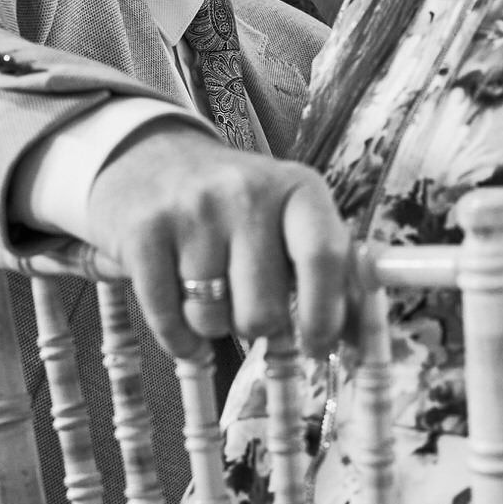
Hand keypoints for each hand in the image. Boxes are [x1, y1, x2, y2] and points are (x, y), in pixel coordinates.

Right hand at [81, 121, 350, 359]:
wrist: (151, 158)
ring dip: (212, 323)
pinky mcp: (141, 232)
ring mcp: (191, 209)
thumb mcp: (290, 219)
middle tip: (246, 302)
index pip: (324, 257)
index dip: (325, 315)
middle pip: (263, 309)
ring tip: (208, 288)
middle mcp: (246, 192)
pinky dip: (177, 337)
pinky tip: (180, 316)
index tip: (315, 345)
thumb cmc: (237, 206)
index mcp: (299, 188)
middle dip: (256, 324)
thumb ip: (330, 273)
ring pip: (212, 319)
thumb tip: (360, 342)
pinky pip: (166, 320)